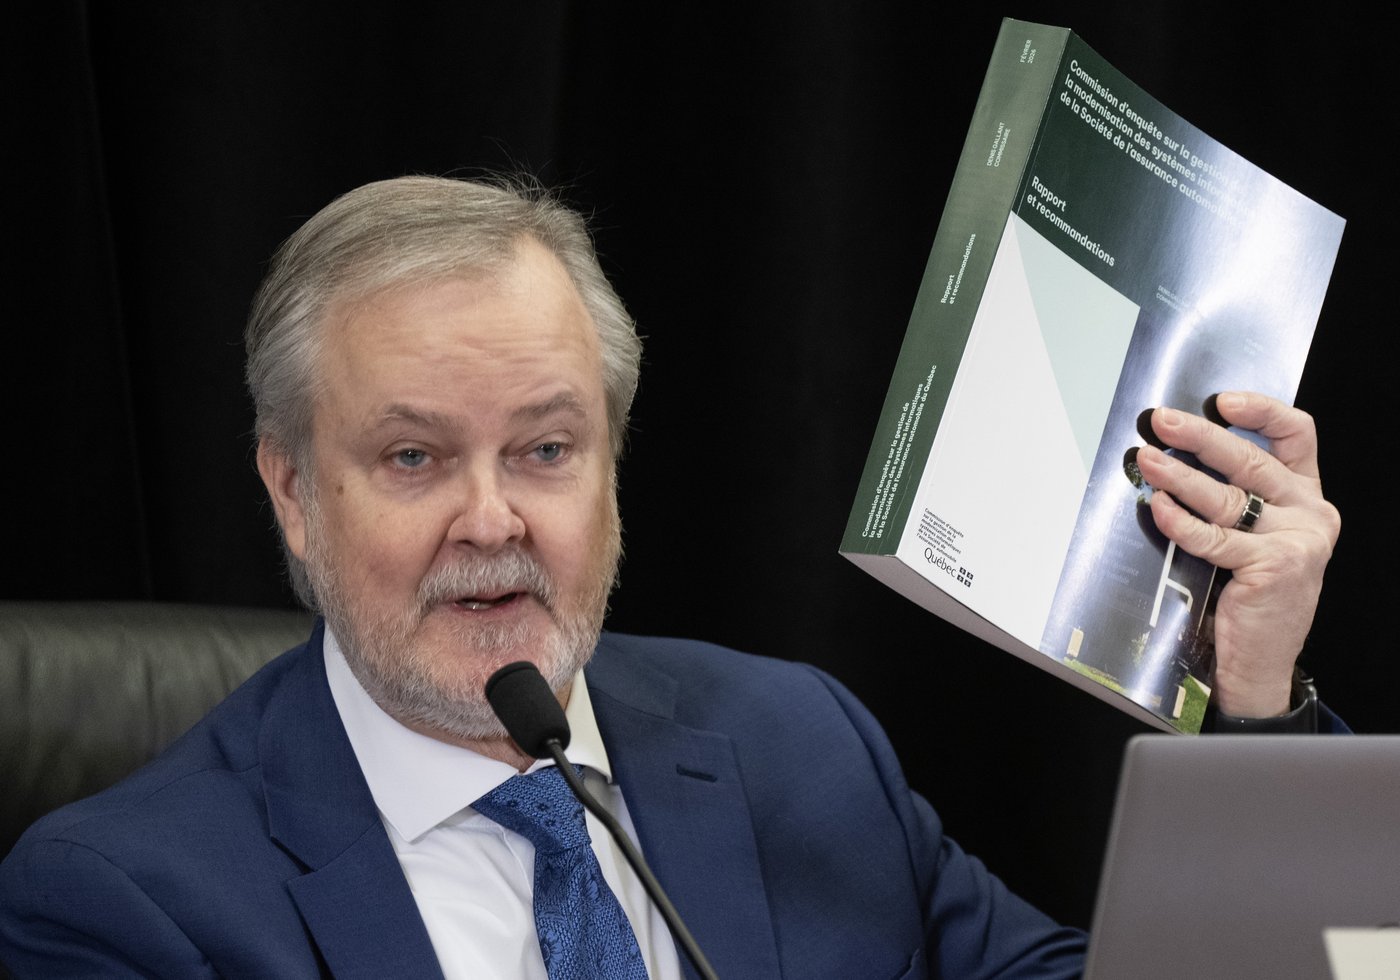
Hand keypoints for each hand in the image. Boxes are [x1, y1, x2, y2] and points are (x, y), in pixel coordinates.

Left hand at [1133, 391, 1339, 717]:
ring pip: (1228, 496)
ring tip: (1147, 461)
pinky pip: (1213, 537)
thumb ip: (1237, 498)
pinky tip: (1158, 508)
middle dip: (1201, 437)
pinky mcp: (1272, 568)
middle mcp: (1309, 515)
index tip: (1221, 401)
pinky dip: (1180, 521)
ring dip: (1179, 476)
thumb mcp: (1255, 537)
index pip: (1297, 435)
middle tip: (1161, 421)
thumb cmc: (1249, 596)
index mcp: (1306, 499)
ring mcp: (1295, 542)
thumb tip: (1177, 454)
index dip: (1261, 411)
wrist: (1261, 662)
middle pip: (1252, 460)